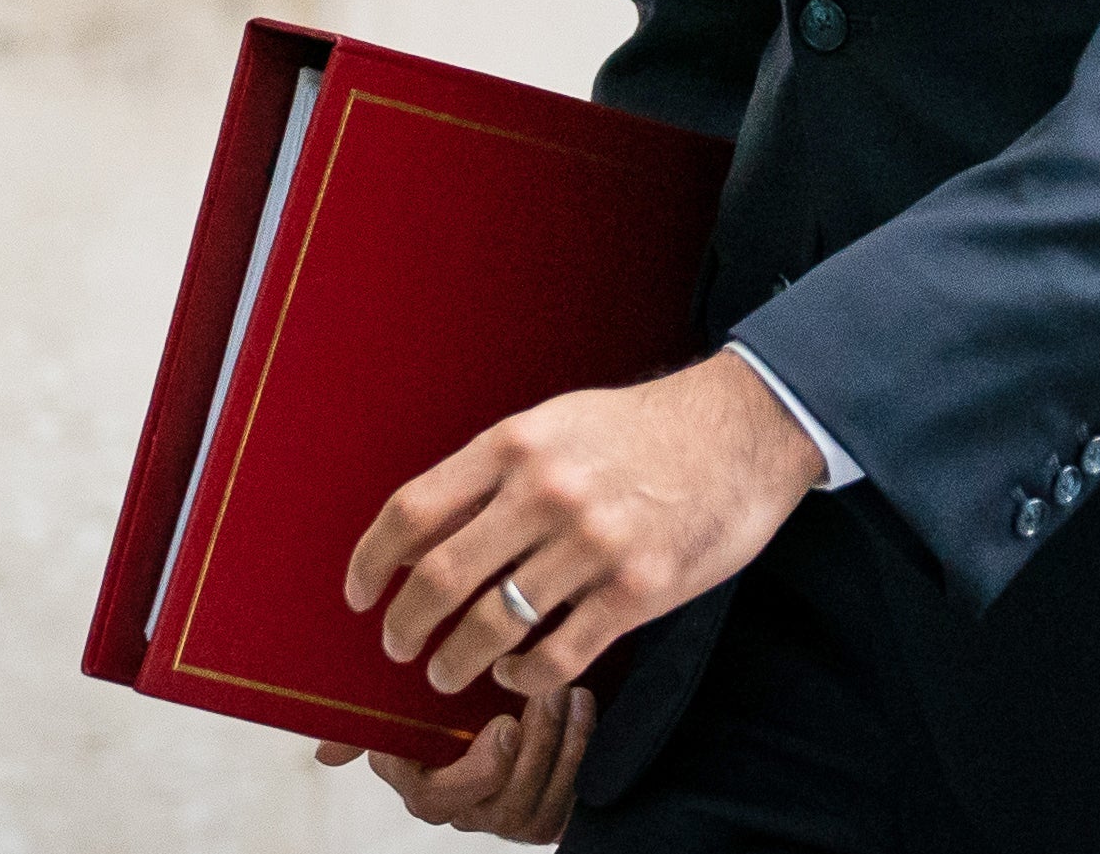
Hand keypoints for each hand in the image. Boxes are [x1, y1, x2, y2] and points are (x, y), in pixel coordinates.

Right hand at [306, 684, 593, 838]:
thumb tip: (324, 753)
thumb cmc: (461, 684)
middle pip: (489, 804)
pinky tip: (584, 708)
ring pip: (525, 803)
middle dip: (524, 752)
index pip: (428, 793)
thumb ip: (373, 715)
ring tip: (566, 693)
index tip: (505, 725)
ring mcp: (499, 817)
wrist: (519, 687)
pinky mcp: (541, 820)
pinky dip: (577, 754)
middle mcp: (456, 806)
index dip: (473, 769)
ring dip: (554, 745)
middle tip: (542, 698)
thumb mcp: (416, 687)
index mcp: (417, 775)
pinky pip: (560, 803)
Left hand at [345, 348, 823, 701]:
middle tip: (396, 646)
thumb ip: (495, 473)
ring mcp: (593, 545)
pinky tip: (515, 674)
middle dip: (406, 624)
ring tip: (444, 673)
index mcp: (513, 444)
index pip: (414, 510)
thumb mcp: (554, 423)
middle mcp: (545, 493)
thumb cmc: (638, 428)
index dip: (373, 560)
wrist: (741, 429)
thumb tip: (430, 532)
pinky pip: (561, 653)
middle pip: (443, 576)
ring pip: (496, 623)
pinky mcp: (639, 591)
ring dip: (457, 659)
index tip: (358, 593)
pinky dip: (525, 675)